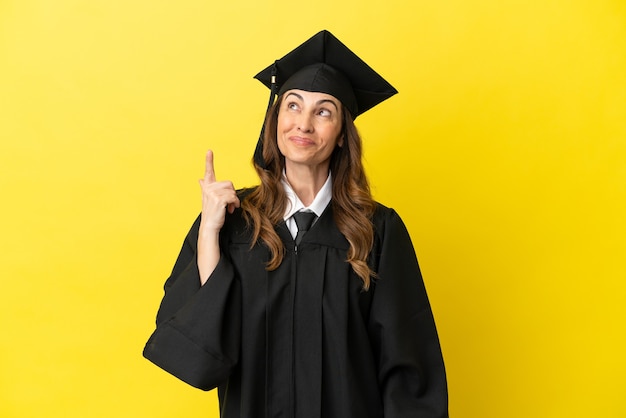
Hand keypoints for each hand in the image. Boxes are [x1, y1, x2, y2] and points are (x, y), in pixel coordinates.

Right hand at [197, 150, 239, 283]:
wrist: (210, 227)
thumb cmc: (212, 215)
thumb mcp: (208, 200)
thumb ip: (205, 188)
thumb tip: (200, 178)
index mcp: (207, 187)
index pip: (208, 171)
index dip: (209, 161)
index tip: (209, 151)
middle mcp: (208, 188)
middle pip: (229, 183)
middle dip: (232, 194)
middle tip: (229, 204)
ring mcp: (212, 193)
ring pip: (232, 190)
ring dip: (234, 200)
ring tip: (229, 208)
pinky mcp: (218, 199)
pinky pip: (233, 196)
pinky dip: (235, 203)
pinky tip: (230, 210)